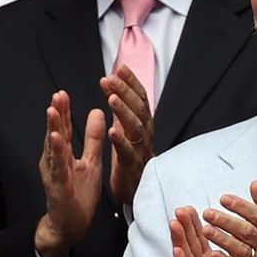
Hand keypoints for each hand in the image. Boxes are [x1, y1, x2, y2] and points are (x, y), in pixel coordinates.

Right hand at [34, 91, 105, 256]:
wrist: (70, 224)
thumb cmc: (78, 194)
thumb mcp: (91, 162)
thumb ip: (93, 139)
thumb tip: (97, 113)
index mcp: (64, 154)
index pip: (65, 129)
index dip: (64, 112)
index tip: (63, 94)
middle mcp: (55, 160)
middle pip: (56, 133)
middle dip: (57, 114)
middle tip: (58, 94)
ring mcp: (55, 172)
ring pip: (54, 147)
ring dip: (53, 128)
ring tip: (53, 110)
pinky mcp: (58, 185)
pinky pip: (58, 166)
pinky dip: (57, 151)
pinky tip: (56, 138)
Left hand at [103, 65, 154, 206]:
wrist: (138, 189)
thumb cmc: (131, 156)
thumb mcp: (127, 128)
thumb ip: (121, 107)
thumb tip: (112, 82)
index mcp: (143, 122)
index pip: (140, 97)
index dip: (131, 82)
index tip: (120, 67)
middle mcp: (145, 133)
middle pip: (138, 108)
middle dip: (125, 91)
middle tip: (112, 78)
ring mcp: (140, 149)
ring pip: (135, 127)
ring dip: (123, 111)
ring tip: (111, 98)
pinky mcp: (132, 165)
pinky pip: (127, 152)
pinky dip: (121, 141)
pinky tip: (112, 131)